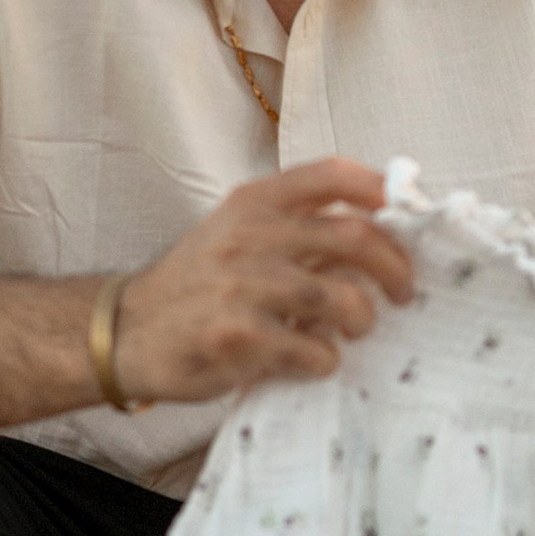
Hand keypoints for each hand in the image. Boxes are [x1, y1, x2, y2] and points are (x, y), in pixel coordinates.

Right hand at [117, 158, 414, 402]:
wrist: (125, 330)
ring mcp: (240, 285)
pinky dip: (325, 359)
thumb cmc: (197, 282)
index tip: (409, 215)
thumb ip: (294, 224)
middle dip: (393, 267)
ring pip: (339, 297)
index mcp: (254, 202)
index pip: (331, 174)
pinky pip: (310, 350)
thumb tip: (380, 227)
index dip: (381, 189)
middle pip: (352, 237)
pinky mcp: (235, 336)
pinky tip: (314, 360)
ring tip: (356, 329)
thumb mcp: (236, 232)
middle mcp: (249, 235)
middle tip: (402, 292)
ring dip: (361, 319)